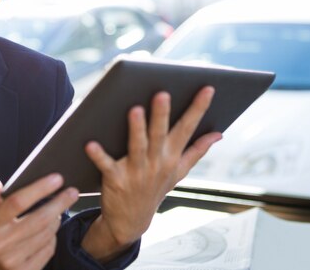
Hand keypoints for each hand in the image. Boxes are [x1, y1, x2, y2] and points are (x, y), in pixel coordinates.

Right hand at [0, 173, 78, 269]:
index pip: (17, 202)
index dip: (39, 189)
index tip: (57, 178)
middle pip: (39, 219)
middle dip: (59, 203)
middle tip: (72, 192)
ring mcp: (12, 261)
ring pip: (46, 235)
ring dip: (56, 220)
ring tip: (58, 210)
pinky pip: (48, 250)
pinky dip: (52, 238)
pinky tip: (50, 231)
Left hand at [81, 86, 221, 259]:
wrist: (131, 221)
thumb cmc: (154, 188)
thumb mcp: (179, 172)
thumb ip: (197, 151)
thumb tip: (218, 134)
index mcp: (171, 156)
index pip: (187, 128)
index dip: (198, 108)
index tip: (208, 88)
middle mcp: (156, 162)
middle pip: (160, 134)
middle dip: (162, 114)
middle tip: (163, 93)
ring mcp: (136, 172)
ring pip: (137, 147)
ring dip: (136, 129)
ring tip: (134, 109)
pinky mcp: (115, 179)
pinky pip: (107, 165)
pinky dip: (98, 155)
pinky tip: (90, 143)